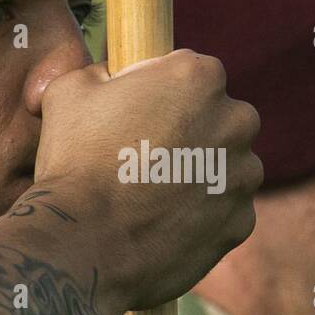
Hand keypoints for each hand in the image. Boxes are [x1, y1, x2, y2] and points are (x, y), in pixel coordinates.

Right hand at [34, 49, 262, 309]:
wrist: (82, 243)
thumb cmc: (74, 161)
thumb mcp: (70, 90)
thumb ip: (103, 71)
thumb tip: (111, 75)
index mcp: (199, 76)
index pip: (193, 72)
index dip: (163, 92)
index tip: (139, 114)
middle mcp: (236, 120)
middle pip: (220, 118)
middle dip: (192, 131)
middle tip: (148, 156)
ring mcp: (244, 174)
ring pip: (227, 166)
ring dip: (201, 174)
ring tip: (154, 195)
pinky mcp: (242, 222)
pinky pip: (226, 211)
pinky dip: (203, 216)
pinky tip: (164, 224)